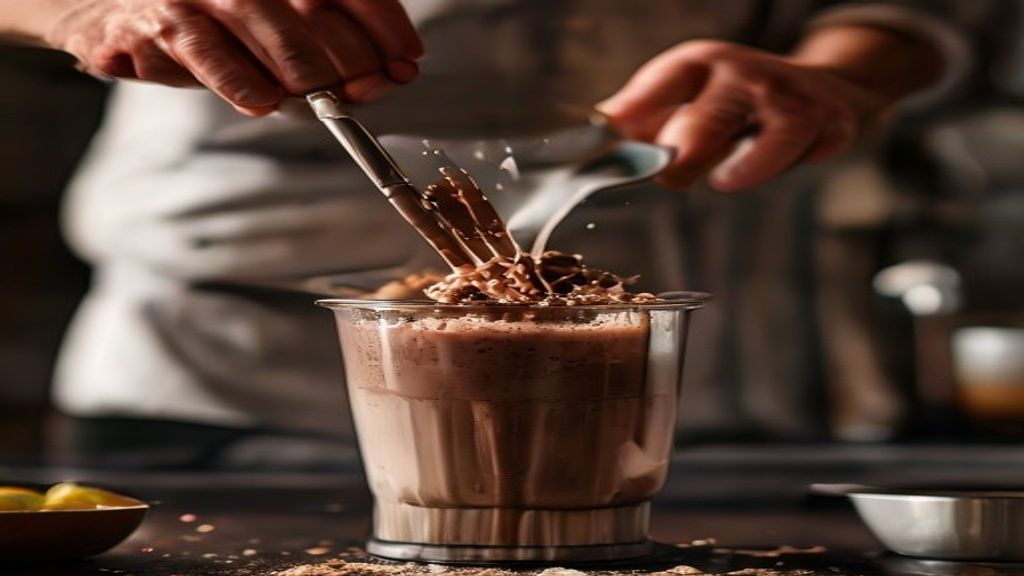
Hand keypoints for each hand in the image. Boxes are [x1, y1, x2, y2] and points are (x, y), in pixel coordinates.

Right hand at [41, 0, 422, 115]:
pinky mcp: (158, 22)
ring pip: (265, 23)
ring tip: (322, 96)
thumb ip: (332, 46)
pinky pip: (204, 51)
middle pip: (312, 6)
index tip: (406, 61)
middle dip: (350, 55)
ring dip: (303, 68)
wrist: (117, 13)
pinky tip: (262, 102)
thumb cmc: (214, 24)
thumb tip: (392, 75)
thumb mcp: (276, 26)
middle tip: (364, 90)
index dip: (382, 24)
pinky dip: (237, 80)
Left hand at [598, 40, 888, 191]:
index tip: (615, 141)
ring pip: (770, 142)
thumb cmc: (737, 101)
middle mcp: (746, 77)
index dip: (635, 113)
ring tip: (725, 181)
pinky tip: (781, 167)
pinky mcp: (830, 125)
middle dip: (684, 155)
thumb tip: (599, 129)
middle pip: (708, 120)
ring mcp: (791, 100)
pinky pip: (806, 156)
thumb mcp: (686, 94)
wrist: (824, 88)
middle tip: (670, 174)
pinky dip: (789, 169)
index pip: (663, 83)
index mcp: (702, 66)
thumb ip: (639, 115)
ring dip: (746, 169)